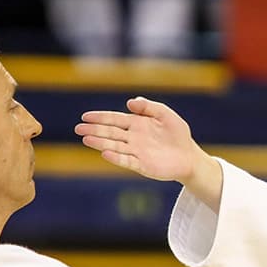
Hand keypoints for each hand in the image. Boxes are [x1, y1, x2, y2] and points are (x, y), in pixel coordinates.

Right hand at [75, 96, 223, 209]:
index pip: (114, 119)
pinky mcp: (141, 165)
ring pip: (114, 146)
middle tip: (78, 128)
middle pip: (110, 132)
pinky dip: (116, 157)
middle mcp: (133, 138)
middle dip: (94, 130)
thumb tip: (130, 102)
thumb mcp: (166, 115)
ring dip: (100, 143)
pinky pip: (126, 160)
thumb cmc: (178, 135)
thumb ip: (149, 107)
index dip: (100, 117)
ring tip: (86, 139)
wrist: (189, 157)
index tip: (85, 116)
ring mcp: (136, 152)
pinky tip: (105, 153)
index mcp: (137, 124)